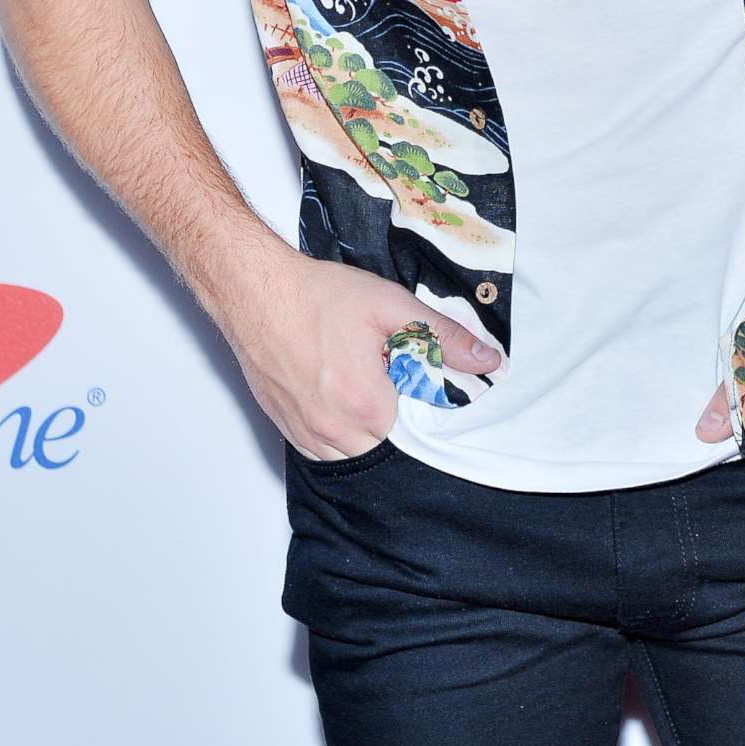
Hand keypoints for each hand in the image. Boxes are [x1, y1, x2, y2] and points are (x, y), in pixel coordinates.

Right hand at [219, 257, 501, 460]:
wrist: (255, 290)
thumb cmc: (318, 296)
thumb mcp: (392, 306)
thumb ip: (444, 338)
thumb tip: (490, 361)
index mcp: (367, 406)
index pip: (417, 433)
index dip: (421, 407)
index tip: (414, 380)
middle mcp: (334, 430)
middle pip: (385, 448)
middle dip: (393, 419)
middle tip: (386, 377)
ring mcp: (305, 433)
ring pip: (351, 455)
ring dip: (364, 432)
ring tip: (361, 385)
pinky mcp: (285, 428)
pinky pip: (320, 452)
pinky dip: (336, 434)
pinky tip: (337, 395)